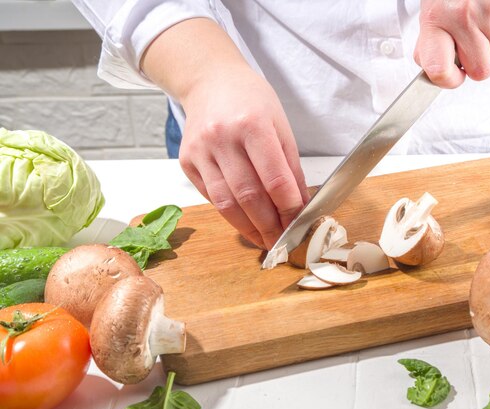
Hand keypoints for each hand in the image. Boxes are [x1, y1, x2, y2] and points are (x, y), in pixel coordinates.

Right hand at [179, 65, 308, 248]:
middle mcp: (222, 137)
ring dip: (247, 228)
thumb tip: (299, 205)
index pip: (275, 179)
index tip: (299, 223)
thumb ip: (290, 167)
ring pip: (226, 202)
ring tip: (263, 240)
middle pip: (248, 195)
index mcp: (252, 124)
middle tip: (282, 242)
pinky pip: (211, 196)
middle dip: (269, 225)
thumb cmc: (251, 101)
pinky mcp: (186, 161)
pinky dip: (230, 213)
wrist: (209, 81)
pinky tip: (244, 220)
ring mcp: (200, 150)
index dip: (289, 208)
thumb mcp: (281, 126)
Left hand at [414, 0, 489, 87]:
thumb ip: (431, 46)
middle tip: (472, 43)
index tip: (453, 76)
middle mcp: (464, 16)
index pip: (439, 70)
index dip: (448, 81)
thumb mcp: (431, 13)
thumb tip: (437, 74)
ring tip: (484, 23)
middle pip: (480, 71)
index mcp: (437, 20)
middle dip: (477, 62)